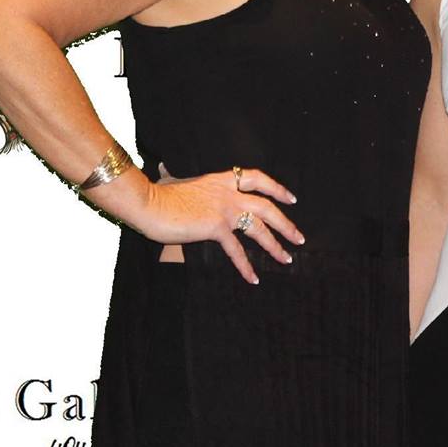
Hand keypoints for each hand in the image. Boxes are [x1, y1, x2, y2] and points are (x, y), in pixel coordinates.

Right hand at [134, 164, 302, 284]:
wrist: (148, 203)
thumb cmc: (156, 194)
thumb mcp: (171, 180)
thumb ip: (174, 176)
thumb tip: (163, 168)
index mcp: (220, 180)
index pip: (256, 178)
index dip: (277, 188)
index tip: (291, 199)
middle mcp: (227, 193)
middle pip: (267, 206)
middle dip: (286, 223)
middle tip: (299, 238)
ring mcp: (224, 209)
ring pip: (259, 228)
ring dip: (275, 245)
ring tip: (287, 259)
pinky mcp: (216, 227)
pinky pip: (237, 250)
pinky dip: (246, 266)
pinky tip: (254, 279)